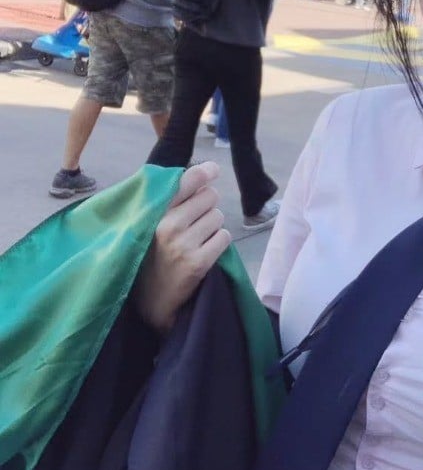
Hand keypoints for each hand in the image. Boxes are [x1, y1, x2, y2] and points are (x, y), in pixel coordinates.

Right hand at [134, 162, 230, 334]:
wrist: (152, 302)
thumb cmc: (153, 255)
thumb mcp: (152, 223)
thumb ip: (175, 197)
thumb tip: (210, 168)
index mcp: (152, 213)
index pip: (185, 180)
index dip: (204, 173)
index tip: (213, 170)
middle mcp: (166, 225)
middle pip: (209, 197)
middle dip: (207, 207)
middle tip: (194, 224)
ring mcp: (182, 245)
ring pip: (218, 217)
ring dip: (213, 227)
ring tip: (195, 240)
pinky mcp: (198, 263)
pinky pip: (224, 237)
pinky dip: (219, 243)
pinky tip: (204, 252)